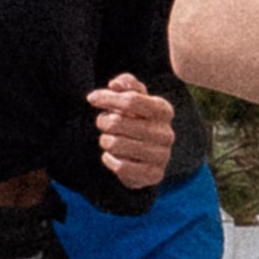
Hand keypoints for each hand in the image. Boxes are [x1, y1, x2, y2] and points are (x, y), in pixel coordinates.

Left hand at [90, 72, 174, 189]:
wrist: (148, 157)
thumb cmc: (138, 121)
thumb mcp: (135, 98)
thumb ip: (127, 84)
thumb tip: (115, 85)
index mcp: (164, 110)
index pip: (131, 100)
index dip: (107, 98)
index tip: (92, 99)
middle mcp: (167, 133)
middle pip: (118, 122)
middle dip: (103, 121)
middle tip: (102, 123)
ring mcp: (162, 156)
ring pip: (116, 145)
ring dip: (105, 141)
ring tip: (108, 139)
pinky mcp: (154, 175)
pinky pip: (121, 166)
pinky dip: (110, 160)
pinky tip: (112, 156)